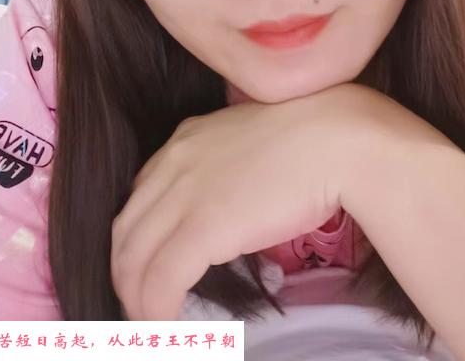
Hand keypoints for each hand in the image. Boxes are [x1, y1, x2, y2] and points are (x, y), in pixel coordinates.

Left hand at [110, 81, 381, 319]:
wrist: (337, 137)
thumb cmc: (313, 138)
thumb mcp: (253, 141)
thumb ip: (229, 168)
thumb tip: (232, 206)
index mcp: (187, 140)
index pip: (142, 196)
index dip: (140, 238)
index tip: (150, 265)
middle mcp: (175, 161)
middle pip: (127, 228)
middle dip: (127, 273)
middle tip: (140, 304)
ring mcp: (185, 193)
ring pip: (134, 258)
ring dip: (136, 299)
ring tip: (149, 325)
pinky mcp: (203, 227)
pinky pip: (161, 280)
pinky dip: (155, 310)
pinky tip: (166, 329)